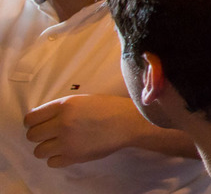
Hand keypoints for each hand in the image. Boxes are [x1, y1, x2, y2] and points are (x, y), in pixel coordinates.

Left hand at [24, 95, 141, 166]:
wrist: (127, 122)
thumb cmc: (107, 108)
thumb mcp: (82, 101)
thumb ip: (60, 109)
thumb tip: (40, 120)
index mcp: (64, 105)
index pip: (31, 118)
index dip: (32, 122)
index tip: (38, 124)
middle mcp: (62, 123)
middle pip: (32, 135)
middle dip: (39, 135)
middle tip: (50, 134)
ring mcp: (67, 141)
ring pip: (38, 151)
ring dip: (46, 148)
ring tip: (58, 144)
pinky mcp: (74, 156)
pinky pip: (51, 162)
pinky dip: (57, 158)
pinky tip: (67, 151)